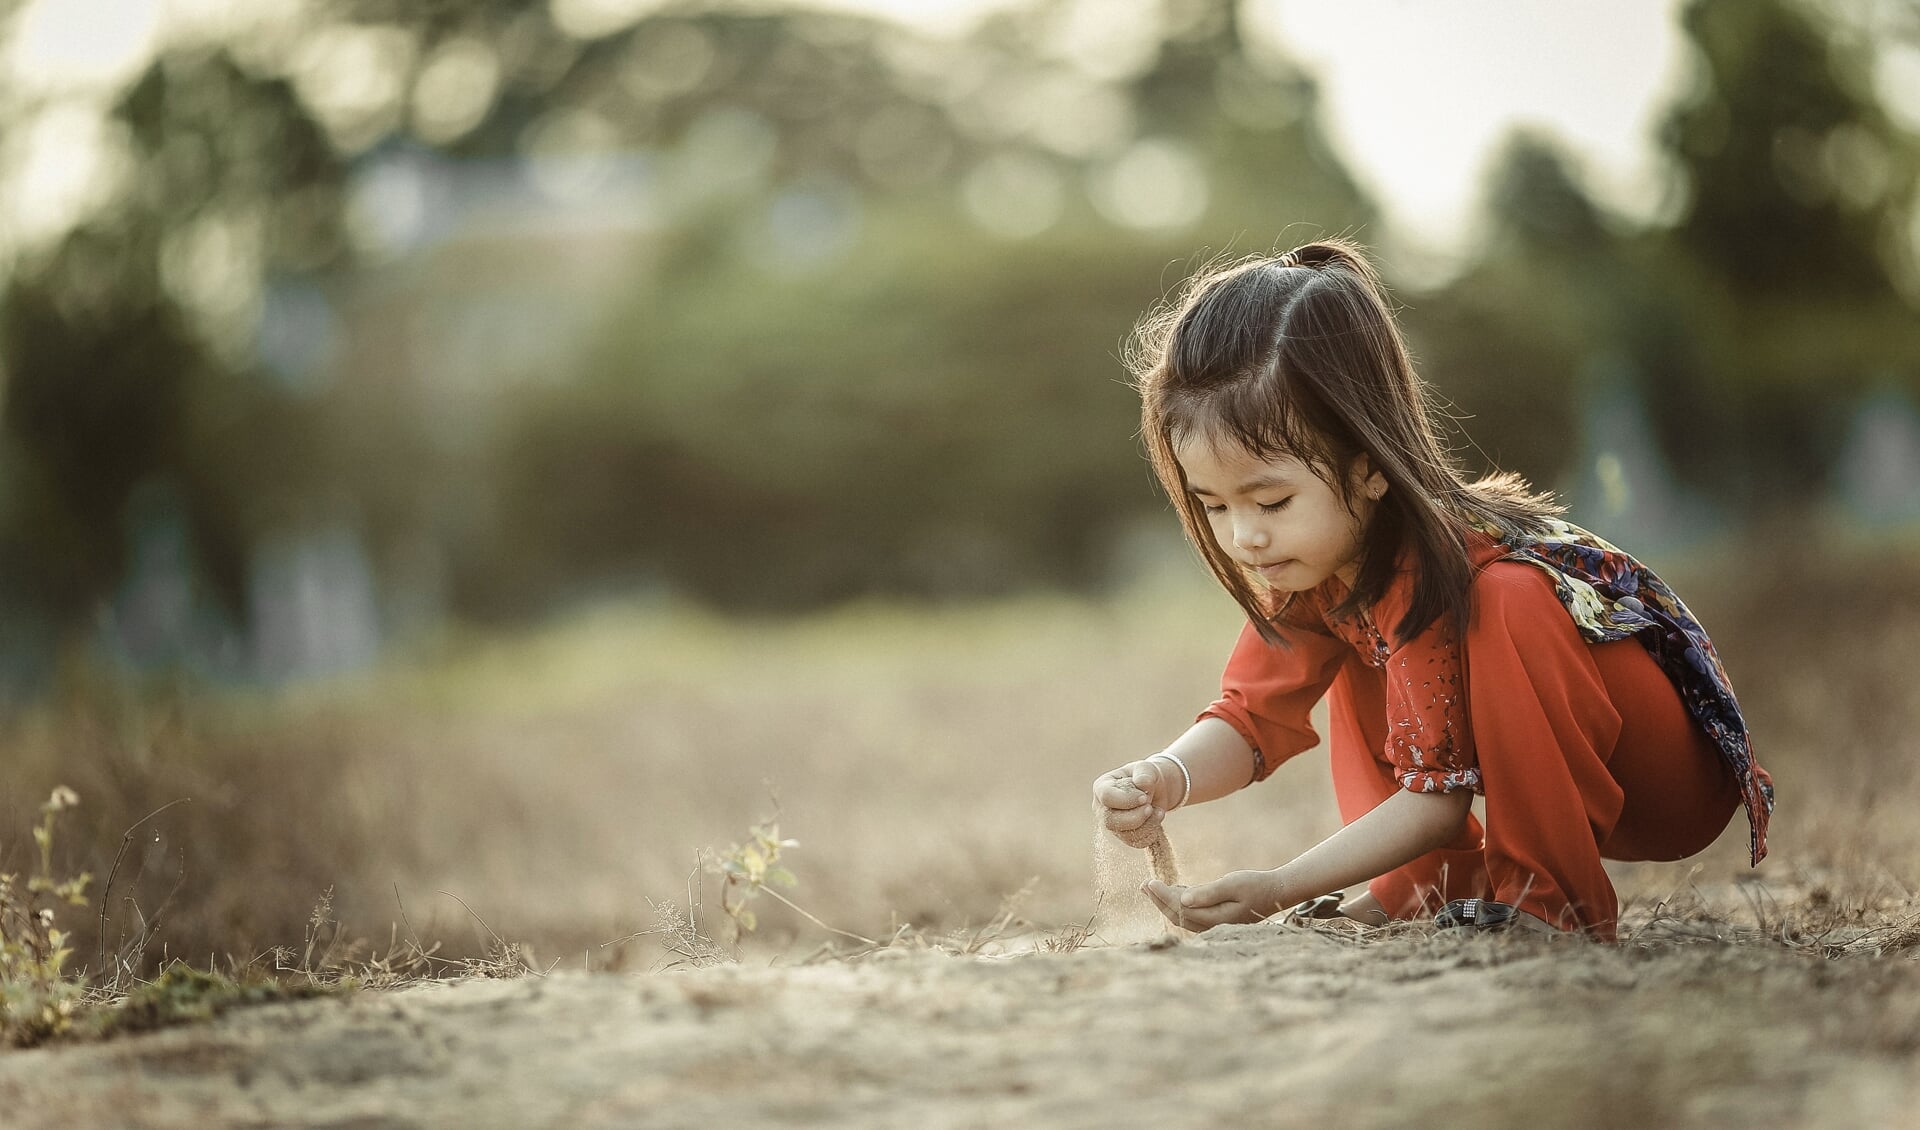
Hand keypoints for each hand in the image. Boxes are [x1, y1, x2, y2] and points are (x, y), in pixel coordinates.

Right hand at [1091, 761, 1179, 847]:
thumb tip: (1142, 783)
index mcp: (1102, 787)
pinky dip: (1151, 832)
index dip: (1126, 799)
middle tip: (1150, 807)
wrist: (1155, 789)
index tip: (1144, 797)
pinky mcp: (1124, 836)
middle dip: (1135, 816)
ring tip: (1157, 810)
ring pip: (1125, 835)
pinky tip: (1155, 818)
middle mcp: (1102, 808)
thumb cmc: (1145, 776)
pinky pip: (1137, 842)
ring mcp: (1112, 824)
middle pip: (1110, 821)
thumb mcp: (1146, 768)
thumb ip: (1144, 772)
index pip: (1107, 797)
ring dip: (1147, 824)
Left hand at [1142, 870, 1290, 931]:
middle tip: (1143, 885)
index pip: (1181, 909)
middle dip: (1159, 900)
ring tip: (1150, 888)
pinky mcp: (1216, 919)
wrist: (1275, 893)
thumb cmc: (1255, 885)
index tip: (1150, 882)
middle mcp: (1212, 926)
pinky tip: (1174, 891)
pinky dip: (1179, 903)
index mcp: (1216, 918)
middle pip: (1177, 916)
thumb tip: (1183, 900)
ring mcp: (1214, 925)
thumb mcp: (1233, 884)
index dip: (1163, 896)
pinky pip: (1191, 914)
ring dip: (1166, 902)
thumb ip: (1208, 893)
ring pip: (1182, 916)